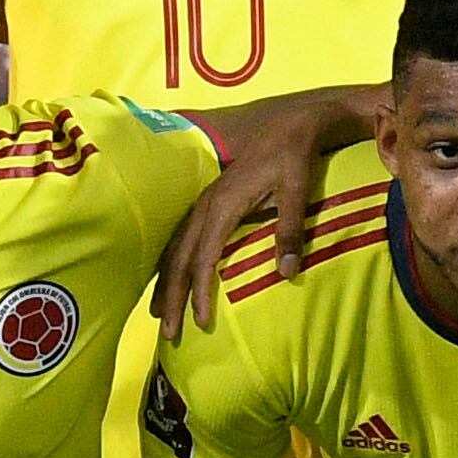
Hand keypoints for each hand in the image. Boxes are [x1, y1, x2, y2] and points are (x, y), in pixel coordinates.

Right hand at [156, 95, 366, 336]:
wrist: (291, 123)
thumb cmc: (295, 155)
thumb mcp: (297, 189)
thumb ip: (291, 230)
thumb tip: (287, 273)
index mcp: (223, 205)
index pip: (204, 258)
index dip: (199, 292)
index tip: (201, 323)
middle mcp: (207, 205)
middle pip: (179, 257)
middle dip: (172, 296)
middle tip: (169, 333)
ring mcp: (205, 202)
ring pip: (175, 247)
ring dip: (165, 281)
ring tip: (159, 313)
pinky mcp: (210, 200)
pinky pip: (181, 235)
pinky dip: (171, 261)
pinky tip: (168, 276)